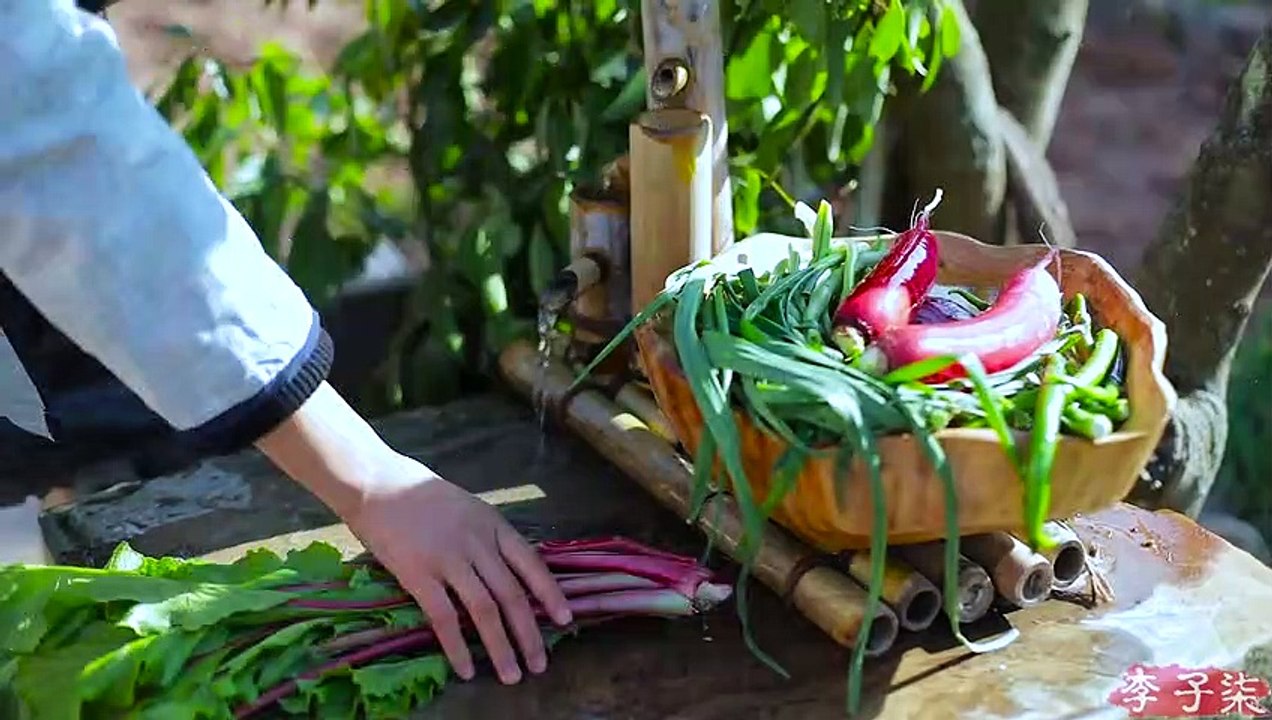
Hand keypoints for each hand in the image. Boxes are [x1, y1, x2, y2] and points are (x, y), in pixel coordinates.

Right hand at [253, 383, 571, 685]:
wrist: (377, 484)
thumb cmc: (423, 497)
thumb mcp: (470, 508)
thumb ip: (490, 538)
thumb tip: (513, 571)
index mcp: (493, 525)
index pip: (532, 563)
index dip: (550, 594)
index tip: (565, 619)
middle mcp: (477, 543)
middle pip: (512, 594)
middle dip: (530, 634)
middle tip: (540, 664)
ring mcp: (448, 558)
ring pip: (485, 610)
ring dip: (501, 647)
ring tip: (512, 675)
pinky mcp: (418, 574)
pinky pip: (444, 617)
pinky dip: (458, 647)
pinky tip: (467, 669)